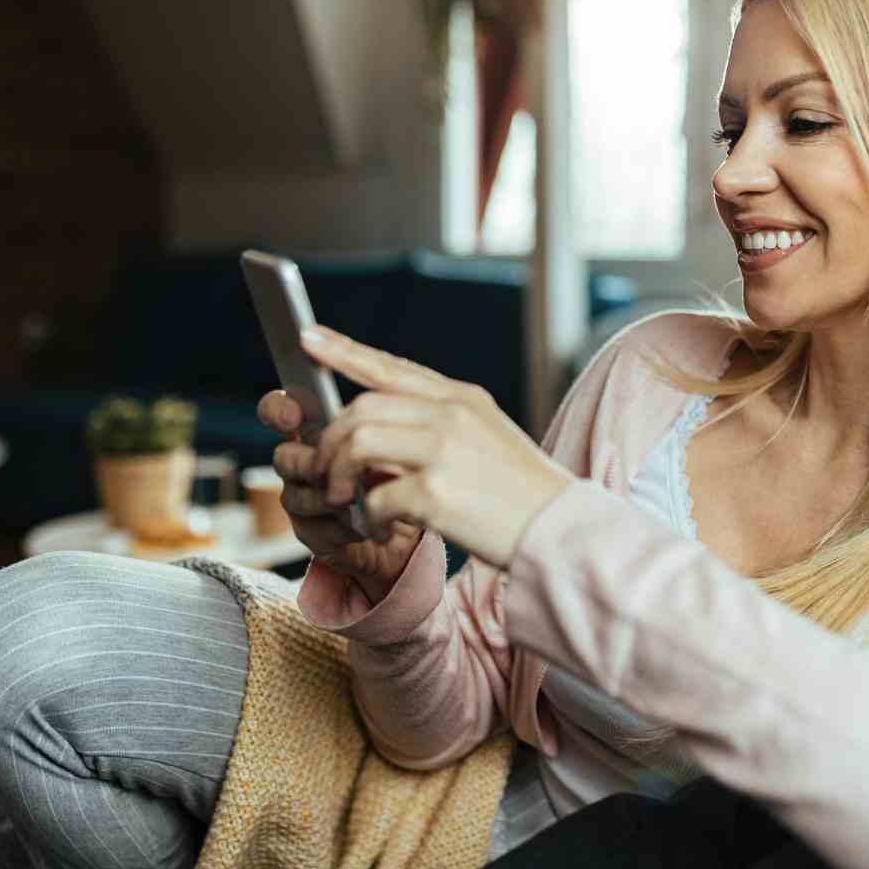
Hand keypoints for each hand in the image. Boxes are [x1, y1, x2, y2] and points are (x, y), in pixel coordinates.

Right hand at [256, 389, 424, 605]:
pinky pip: (313, 528)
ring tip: (367, 502)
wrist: (405, 524)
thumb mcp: (396, 443)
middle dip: (309, 464)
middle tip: (332, 471)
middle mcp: (304, 459)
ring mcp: (303, 495)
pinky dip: (345, 527)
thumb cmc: (399, 472)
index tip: (293, 416)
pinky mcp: (310, 530)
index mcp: (319, 428)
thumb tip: (377, 418)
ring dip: (333, 500)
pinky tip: (370, 526)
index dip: (279, 409)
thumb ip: (380, 426)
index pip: (281, 408)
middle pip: (283, 457)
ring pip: (297, 495)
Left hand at [301, 325, 576, 567]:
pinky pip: (373, 497)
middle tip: (325, 473)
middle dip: (329, 441)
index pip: (390, 367)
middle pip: (361, 408)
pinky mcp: (436, 493)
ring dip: (338, 477)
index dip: (344, 351)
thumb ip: (438, 423)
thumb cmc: (519, 492)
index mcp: (462, 399)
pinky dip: (366, 518)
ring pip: (357, 443)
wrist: (560, 529)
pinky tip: (379, 530)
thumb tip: (377, 428)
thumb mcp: (487, 437)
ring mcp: (444, 451)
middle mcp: (451, 415)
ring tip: (344, 501)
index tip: (307, 338)